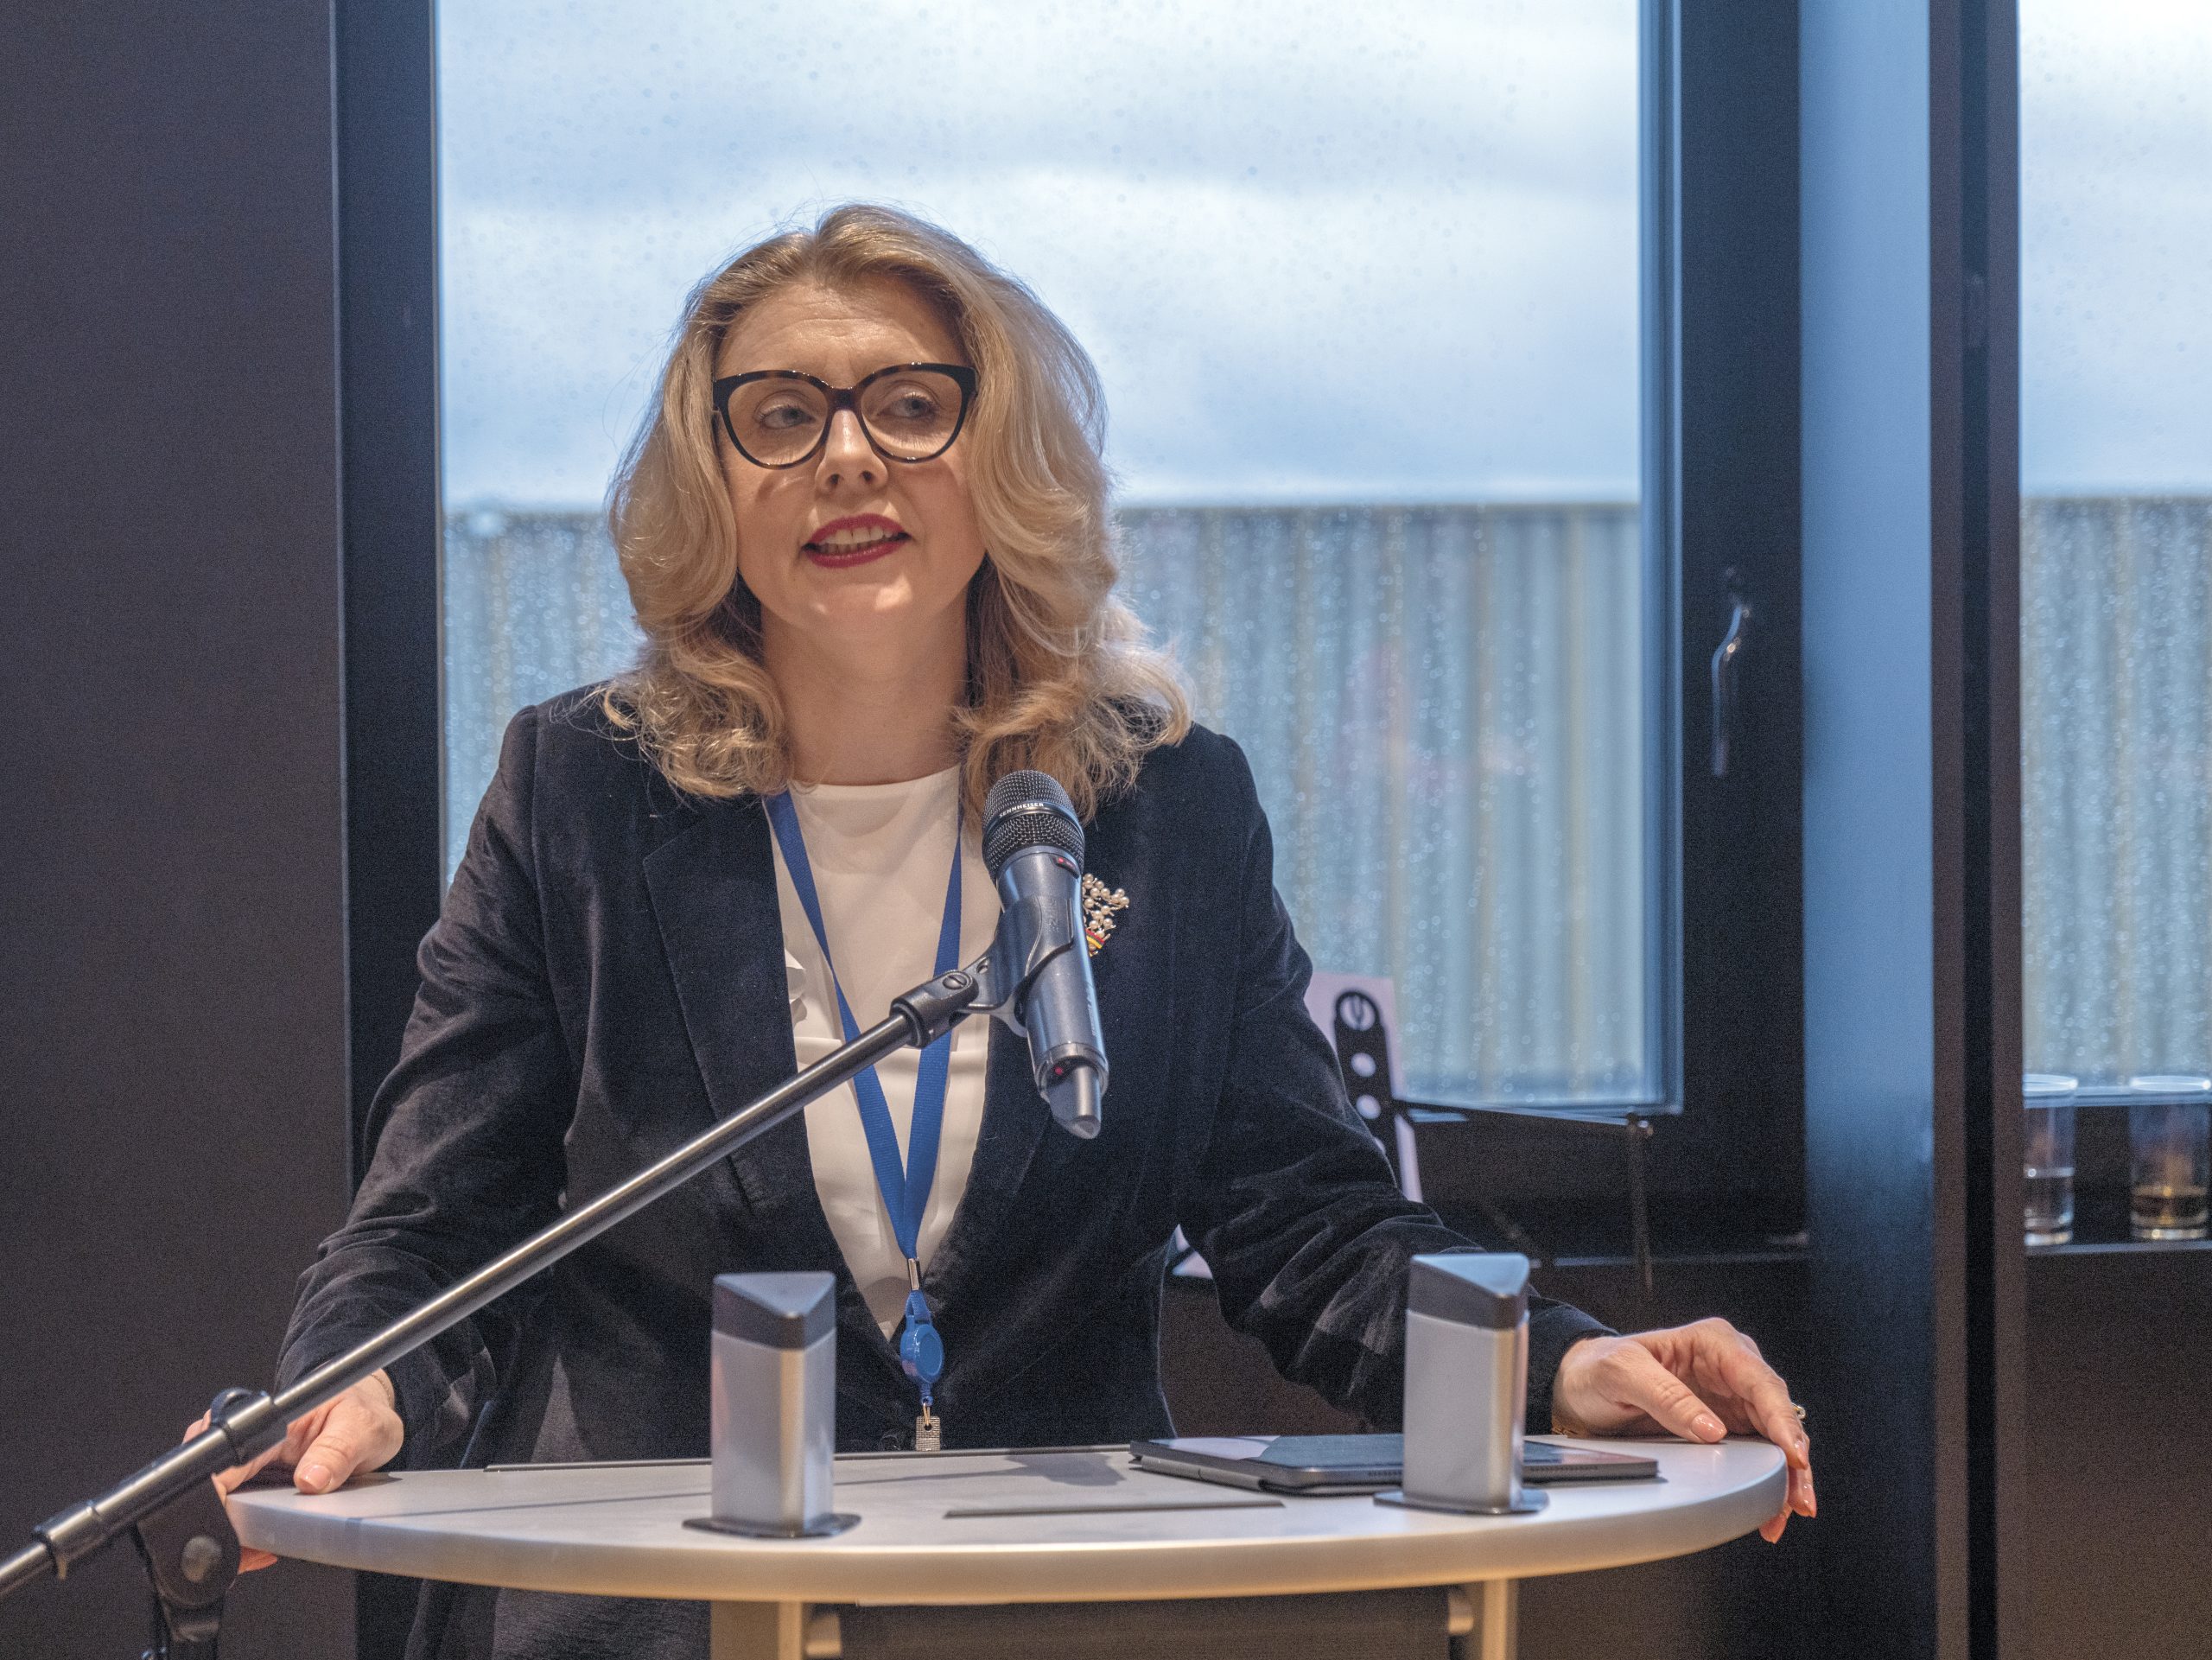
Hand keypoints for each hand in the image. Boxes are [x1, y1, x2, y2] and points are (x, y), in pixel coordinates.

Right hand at [183, 1371, 403, 1571]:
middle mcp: (248, 1439)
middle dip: (224, 1522)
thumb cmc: (362, 1415)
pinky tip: (263, 1544)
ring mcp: (245, 1461)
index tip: (234, 1524)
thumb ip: (338, 1451)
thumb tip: (310, 1480)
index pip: (224, 1460)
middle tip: (255, 1547)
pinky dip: (243, 1533)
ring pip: (217, 1503)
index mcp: (270, 1421)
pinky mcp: (249, 1480)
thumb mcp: (363, 1428)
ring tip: (261, 1549)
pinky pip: (233, 1511)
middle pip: (209, 1485)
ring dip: (233, 1531)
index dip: (218, 1497)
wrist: (366, 1420)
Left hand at [1550, 1318, 1814, 1542]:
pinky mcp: (1727, 1427)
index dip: (1782, 1419)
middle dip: (1794, 1457)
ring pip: (1776, 1439)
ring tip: (1787, 1511)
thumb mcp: (1621, 1372)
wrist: (1578, 1386)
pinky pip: (1758, 1454)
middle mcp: (1731, 1369)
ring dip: (1787, 1476)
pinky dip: (1769, 1480)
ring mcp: (1731, 1399)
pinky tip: (1771, 1506)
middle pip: (1777, 1413)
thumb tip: (1712, 1429)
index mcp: (1714, 1343)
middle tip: (1797, 1498)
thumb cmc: (1596, 1367)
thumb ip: (1666, 1396)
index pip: (1760, 1381)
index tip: (1793, 1454)